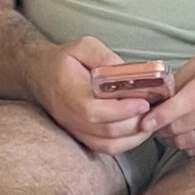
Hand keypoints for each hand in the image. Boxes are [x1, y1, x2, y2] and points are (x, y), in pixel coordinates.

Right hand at [39, 36, 154, 154]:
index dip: (122, 110)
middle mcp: (70, 115)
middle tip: (155, 112)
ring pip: (107, 144)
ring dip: (133, 137)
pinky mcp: (80, 135)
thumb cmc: (64, 59)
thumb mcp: (83, 46)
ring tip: (150, 122)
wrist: (39, 74)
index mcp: (69, 92)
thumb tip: (127, 72)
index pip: (95, 110)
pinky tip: (138, 131)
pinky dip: (124, 143)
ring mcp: (74, 129)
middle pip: (105, 130)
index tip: (144, 103)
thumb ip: (104, 57)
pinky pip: (103, 148)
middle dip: (135, 123)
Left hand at [141, 53, 194, 158]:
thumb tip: (157, 96)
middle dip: (161, 127)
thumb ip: (181, 79)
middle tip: (153, 122)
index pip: (183, 103)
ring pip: (187, 141)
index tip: (145, 122)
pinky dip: (188, 144)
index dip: (161, 115)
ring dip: (173, 138)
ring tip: (170, 128)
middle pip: (181, 126)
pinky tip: (188, 134)